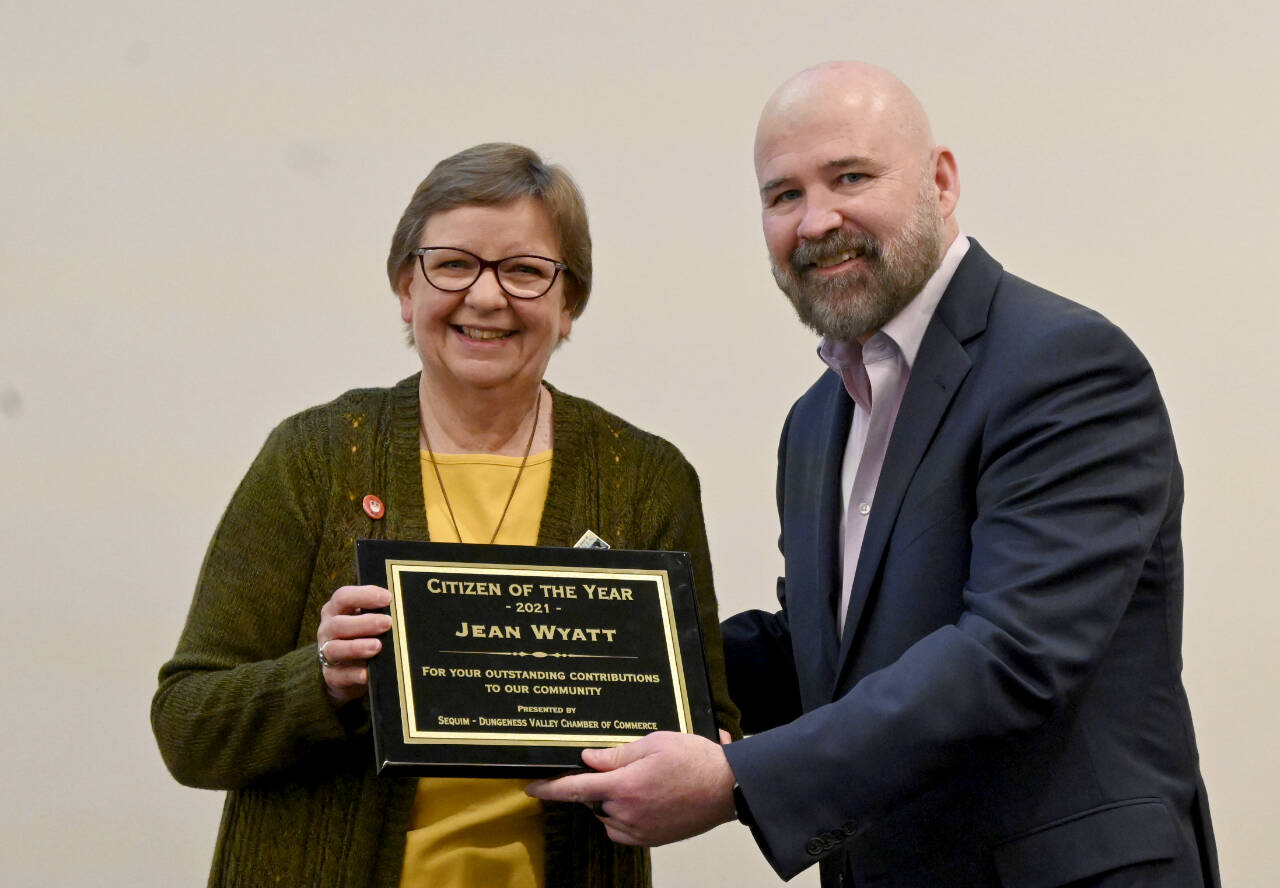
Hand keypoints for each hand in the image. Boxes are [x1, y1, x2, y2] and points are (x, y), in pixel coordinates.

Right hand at [317, 585, 391, 707]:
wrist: (346, 669)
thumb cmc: (360, 635)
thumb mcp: (365, 618)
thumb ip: (378, 611)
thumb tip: (402, 608)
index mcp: (336, 610)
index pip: (343, 597)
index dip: (364, 595)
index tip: (388, 598)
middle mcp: (328, 630)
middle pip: (338, 624)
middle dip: (364, 622)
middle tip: (387, 623)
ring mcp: (327, 653)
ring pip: (335, 649)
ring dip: (356, 647)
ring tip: (377, 646)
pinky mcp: (331, 676)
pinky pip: (339, 675)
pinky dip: (354, 674)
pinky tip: (367, 673)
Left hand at [525, 731, 735, 845]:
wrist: (727, 788)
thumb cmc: (695, 760)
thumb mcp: (655, 743)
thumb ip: (617, 754)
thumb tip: (588, 760)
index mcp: (625, 786)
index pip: (575, 789)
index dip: (550, 788)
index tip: (531, 787)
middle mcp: (628, 813)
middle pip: (593, 801)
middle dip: (597, 786)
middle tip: (622, 768)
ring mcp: (641, 830)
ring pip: (607, 816)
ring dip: (610, 801)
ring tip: (639, 782)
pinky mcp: (653, 840)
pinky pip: (623, 831)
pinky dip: (622, 817)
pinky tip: (643, 800)